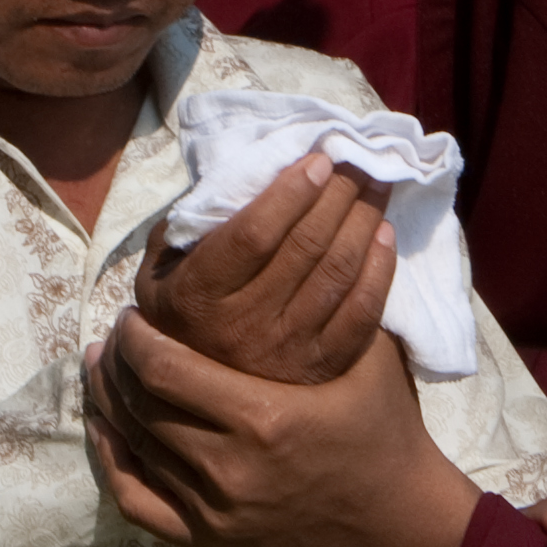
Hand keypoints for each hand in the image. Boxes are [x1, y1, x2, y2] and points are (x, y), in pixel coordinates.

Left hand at [86, 312, 481, 546]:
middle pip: (139, 405)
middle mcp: (229, 470)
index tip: (132, 313)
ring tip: (101, 367)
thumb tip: (323, 200)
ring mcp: (215, 512)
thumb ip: (332, 291)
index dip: (136, 337)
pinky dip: (112, 462)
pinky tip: (105, 429)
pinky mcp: (209, 540)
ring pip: (132, 448)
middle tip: (113, 334)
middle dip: (116, 364)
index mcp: (263, 417)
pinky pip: (136, 501)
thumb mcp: (364, 352)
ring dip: (109, 402)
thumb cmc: (383, 422)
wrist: (397, 515)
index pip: (163, 368)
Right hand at [136, 153, 397, 385]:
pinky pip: (362, 315)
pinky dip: (380, 271)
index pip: (254, 235)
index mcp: (198, 295)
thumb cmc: (181, 303)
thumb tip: (246, 172)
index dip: (292, 193)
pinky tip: (385, 235)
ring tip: (376, 186)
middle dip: (338, 195)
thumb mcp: (162, 261)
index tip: (319, 160)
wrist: (192, 385)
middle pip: (305, 248)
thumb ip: (192, 221)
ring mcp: (284, 353)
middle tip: (357, 161)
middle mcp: (241, 329)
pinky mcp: (319, 369)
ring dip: (363, 221)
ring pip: (337, 275)